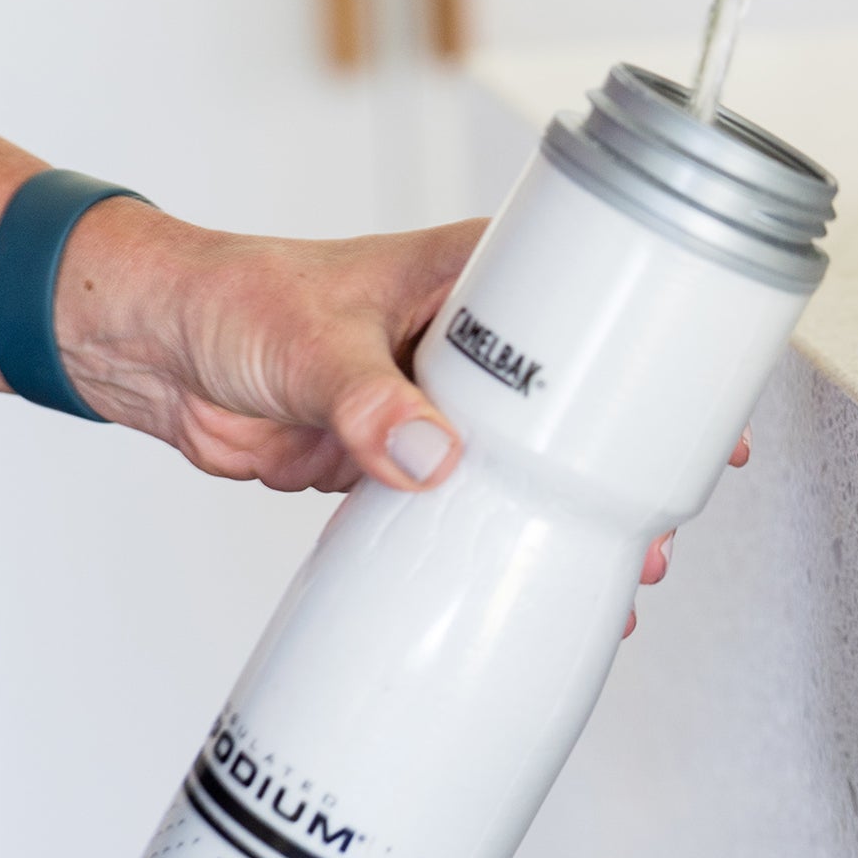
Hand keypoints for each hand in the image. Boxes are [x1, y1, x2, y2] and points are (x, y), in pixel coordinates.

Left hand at [53, 203, 754, 604]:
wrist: (154, 353)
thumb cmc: (229, 299)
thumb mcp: (307, 343)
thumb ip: (368, 402)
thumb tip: (433, 459)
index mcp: (468, 278)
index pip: (587, 308)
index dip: (648, 364)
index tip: (703, 422)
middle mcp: (466, 340)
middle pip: (571, 404)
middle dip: (618, 467)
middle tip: (660, 528)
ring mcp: (433, 403)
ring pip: (523, 464)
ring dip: (563, 516)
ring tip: (614, 576)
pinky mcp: (394, 458)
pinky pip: (463, 504)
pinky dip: (495, 540)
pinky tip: (527, 579)